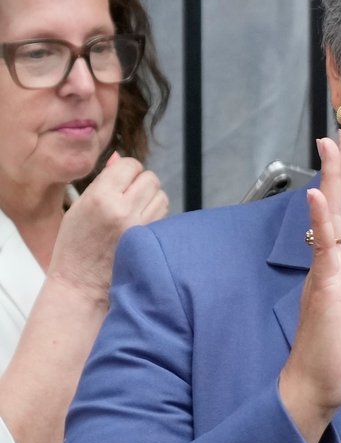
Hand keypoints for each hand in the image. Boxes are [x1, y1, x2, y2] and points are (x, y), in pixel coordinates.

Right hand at [47, 152, 167, 301]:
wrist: (82, 283)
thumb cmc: (75, 243)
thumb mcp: (79, 207)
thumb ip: (103, 181)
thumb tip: (120, 159)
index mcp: (100, 198)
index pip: (130, 165)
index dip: (127, 169)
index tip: (121, 178)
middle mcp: (123, 210)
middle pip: (151, 178)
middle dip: (141, 182)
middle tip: (128, 194)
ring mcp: (140, 227)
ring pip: (162, 195)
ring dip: (152, 198)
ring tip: (134, 209)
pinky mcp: (151, 240)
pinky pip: (164, 215)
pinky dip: (156, 214)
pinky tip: (140, 223)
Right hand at [278, 130, 340, 442]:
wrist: (317, 387)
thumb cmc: (332, 356)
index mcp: (339, 267)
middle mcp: (330, 263)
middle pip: (339, 206)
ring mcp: (325, 273)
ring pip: (331, 218)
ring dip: (333, 180)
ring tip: (332, 145)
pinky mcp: (323, 290)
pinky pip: (323, 250)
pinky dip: (321, 220)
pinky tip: (317, 193)